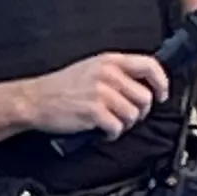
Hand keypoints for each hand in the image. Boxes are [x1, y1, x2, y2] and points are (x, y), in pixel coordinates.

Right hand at [12, 52, 172, 143]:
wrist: (35, 99)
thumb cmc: (61, 87)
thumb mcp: (91, 68)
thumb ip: (116, 72)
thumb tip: (142, 84)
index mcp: (110, 61)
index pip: (150, 66)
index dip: (161, 83)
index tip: (161, 95)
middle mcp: (108, 74)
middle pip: (145, 97)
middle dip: (139, 112)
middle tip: (126, 116)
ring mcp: (101, 93)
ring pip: (133, 115)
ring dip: (124, 124)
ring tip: (110, 123)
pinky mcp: (94, 112)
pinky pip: (117, 128)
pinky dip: (112, 134)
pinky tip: (102, 131)